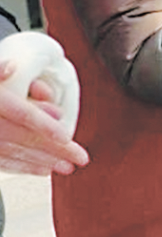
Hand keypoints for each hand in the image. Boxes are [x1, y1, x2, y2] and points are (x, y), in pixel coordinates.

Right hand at [0, 61, 87, 175]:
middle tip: (79, 158)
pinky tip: (40, 169)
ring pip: (12, 154)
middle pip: (22, 138)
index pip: (19, 113)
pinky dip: (20, 167)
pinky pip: (0, 162)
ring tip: (64, 167)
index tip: (66, 136)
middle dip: (53, 150)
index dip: (44, 125)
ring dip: (40, 161)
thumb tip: (11, 67)